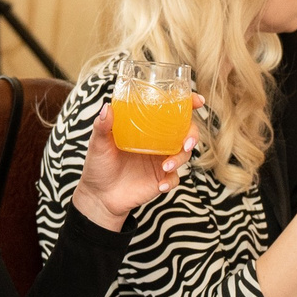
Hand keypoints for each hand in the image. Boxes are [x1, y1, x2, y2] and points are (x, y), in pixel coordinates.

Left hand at [72, 93, 199, 227]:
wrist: (98, 196)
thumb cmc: (99, 165)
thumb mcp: (98, 143)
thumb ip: (102, 126)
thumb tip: (107, 107)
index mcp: (147, 129)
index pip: (171, 113)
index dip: (188, 104)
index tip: (198, 101)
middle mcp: (158, 143)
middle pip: (186, 133)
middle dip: (193, 135)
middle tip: (186, 142)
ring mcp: (161, 161)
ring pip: (183, 155)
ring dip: (179, 159)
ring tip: (165, 166)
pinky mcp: (160, 179)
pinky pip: (174, 179)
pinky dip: (170, 181)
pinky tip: (160, 185)